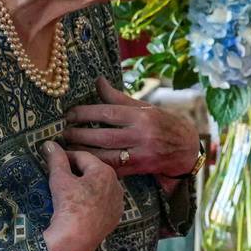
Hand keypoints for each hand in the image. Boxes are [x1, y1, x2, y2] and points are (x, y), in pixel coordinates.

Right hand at [41, 141, 125, 250]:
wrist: (76, 239)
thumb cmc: (69, 205)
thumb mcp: (60, 179)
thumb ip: (55, 159)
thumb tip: (49, 143)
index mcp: (105, 171)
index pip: (83, 156)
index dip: (66, 156)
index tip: (54, 159)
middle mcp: (116, 184)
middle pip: (93, 171)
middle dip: (77, 171)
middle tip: (60, 174)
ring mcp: (118, 202)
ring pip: (99, 188)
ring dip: (86, 186)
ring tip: (70, 190)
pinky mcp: (115, 217)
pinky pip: (103, 203)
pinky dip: (93, 201)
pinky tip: (81, 205)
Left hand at [60, 78, 202, 187]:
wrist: (186, 148)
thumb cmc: (163, 123)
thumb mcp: (144, 107)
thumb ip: (118, 97)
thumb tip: (98, 81)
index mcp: (141, 115)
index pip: (108, 112)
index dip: (86, 113)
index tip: (69, 114)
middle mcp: (141, 134)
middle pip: (104, 136)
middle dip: (81, 134)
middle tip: (64, 133)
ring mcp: (141, 154)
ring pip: (106, 155)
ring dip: (84, 152)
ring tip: (68, 148)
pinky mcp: (139, 169)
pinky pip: (114, 169)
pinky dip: (97, 166)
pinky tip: (83, 162)